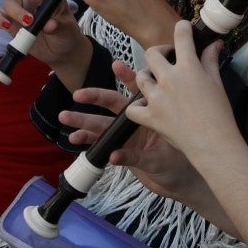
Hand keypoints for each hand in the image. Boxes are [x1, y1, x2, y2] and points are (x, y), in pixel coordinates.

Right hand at [0, 0, 86, 70]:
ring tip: (28, 22)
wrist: (61, 52)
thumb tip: (49, 25)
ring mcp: (20, 10)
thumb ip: (59, 25)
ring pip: (9, 2)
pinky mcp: (10, 24)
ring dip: (17, 11)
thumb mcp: (67, 29)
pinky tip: (6, 25)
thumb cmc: (66, 34)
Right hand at [64, 60, 207, 203]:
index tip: (116, 65)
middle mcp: (136, 122)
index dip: (127, 77)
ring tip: (65, 117)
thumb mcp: (160, 160)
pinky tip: (75, 140)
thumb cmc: (181, 164)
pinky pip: (102, 144)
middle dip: (94, 98)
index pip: (137, 91)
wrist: (183, 183)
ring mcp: (127, 135)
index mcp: (150, 114)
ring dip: (83, 121)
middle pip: (112, 105)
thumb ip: (135, 158)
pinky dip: (89, 142)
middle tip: (78, 94)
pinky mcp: (121, 149)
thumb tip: (113, 156)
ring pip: (102, 124)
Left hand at [125, 20, 237, 162]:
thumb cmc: (220, 114)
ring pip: (140, 77)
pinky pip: (133, 108)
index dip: (182, 28)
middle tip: (167, 58)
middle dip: (158, 52)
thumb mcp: (217, 83)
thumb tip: (214, 42)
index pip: (181, 36)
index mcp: (188, 67)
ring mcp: (157, 98)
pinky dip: (137, 107)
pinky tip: (146, 107)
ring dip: (147, 77)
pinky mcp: (150, 116)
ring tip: (157, 83)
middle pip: (151, 53)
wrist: (214, 144)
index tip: (183, 29)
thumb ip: (211, 60)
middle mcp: (169, 79)